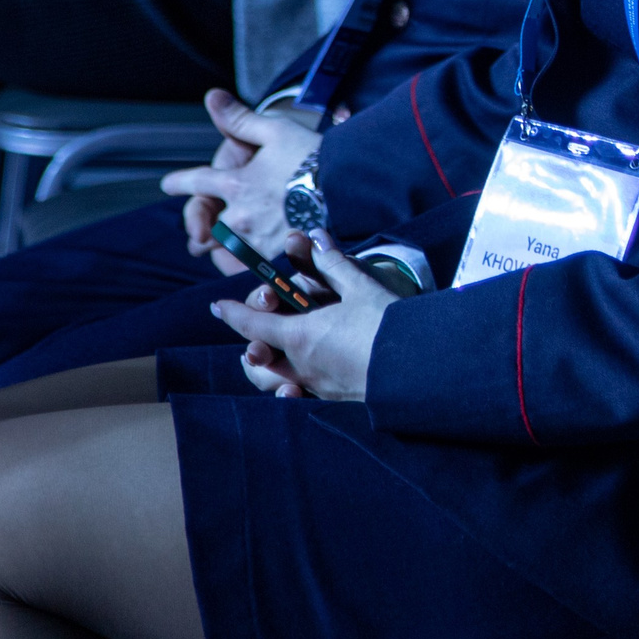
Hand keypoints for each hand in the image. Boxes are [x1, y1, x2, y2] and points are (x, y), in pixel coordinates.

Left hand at [161, 89, 322, 259]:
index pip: (198, 182)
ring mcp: (260, 240)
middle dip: (202, 228)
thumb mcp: (275, 130)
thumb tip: (211, 97)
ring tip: (222, 254)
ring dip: (224, 248)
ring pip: (230, 249)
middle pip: (211, 225)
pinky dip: (249, 265)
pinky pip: (254, 266)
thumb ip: (240, 120)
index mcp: (237, 184)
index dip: (180, 182)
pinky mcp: (280, 257)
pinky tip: (252, 265)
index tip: (167, 184)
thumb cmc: (313, 156)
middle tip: (195, 238)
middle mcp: (242, 215)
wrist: (348, 188)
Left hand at [215, 230, 391, 400]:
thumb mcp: (360, 287)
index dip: (233, 313)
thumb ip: (333, 263)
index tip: (219, 306)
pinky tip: (307, 378)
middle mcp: (301, 366)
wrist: (418, 369)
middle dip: (251, 347)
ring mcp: (317, 387)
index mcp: (299, 336)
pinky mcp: (336, 400)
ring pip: (278, 382)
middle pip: (258, 361)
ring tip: (275, 356)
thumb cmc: (386, 325)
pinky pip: (304, 394)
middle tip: (254, 336)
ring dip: (271, 369)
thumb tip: (316, 238)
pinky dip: (296, 385)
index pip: (253, 325)